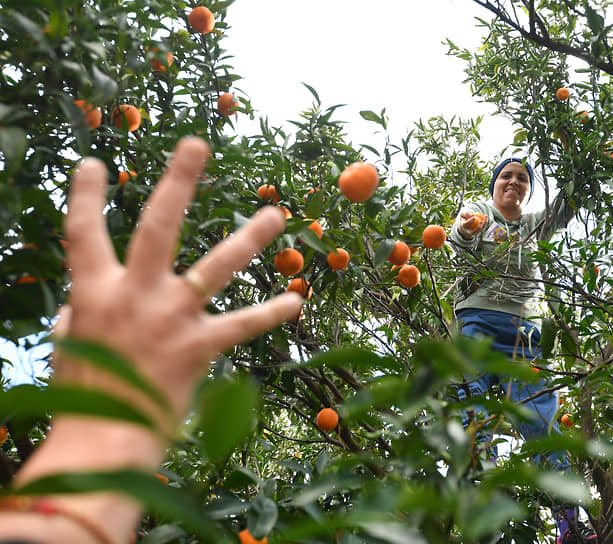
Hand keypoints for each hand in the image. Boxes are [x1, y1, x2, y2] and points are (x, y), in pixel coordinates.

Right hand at [56, 137, 302, 431]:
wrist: (104, 441)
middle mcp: (135, 296)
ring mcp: (171, 319)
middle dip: (177, 181)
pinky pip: (242, 325)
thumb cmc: (85, 394)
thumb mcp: (72, 345)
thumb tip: (85, 301)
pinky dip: (270, 312)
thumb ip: (83, 312)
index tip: (92, 162)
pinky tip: (296, 299)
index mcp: (94, 293)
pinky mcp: (199, 348)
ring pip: (216, 267)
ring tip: (278, 213)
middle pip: (158, 227)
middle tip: (198, 144)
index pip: (82, 234)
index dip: (84, 197)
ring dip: (249, 238)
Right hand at [457, 210, 487, 239]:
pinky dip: (485, 223)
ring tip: (485, 216)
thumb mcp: (463, 214)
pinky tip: (486, 216)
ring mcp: (473, 233)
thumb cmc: (464, 218)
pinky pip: (482, 228)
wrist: (465, 225)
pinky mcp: (477, 232)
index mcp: (463, 226)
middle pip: (473, 231)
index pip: (466, 224)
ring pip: (479, 230)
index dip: (470, 221)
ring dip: (483, 224)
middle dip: (478, 227)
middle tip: (481, 221)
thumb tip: (471, 215)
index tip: (474, 217)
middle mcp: (467, 232)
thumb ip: (466, 213)